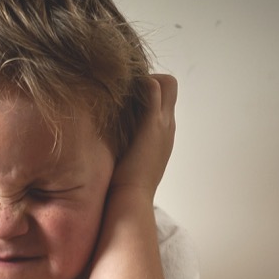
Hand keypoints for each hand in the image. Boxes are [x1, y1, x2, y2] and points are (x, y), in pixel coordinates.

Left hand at [109, 74, 176, 195]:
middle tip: (122, 88)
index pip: (165, 98)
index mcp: (163, 134)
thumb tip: (109, 142)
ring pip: (165, 83)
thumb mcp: (127, 159)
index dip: (148, 90)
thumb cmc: (124, 185)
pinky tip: (116, 88)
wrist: (132, 199)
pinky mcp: (153, 123)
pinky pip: (154, 89)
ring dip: (142, 80)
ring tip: (118, 88)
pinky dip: (140, 82)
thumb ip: (124, 145)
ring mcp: (163, 123)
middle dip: (147, 80)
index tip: (125, 96)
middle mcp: (168, 126)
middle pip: (169, 86)